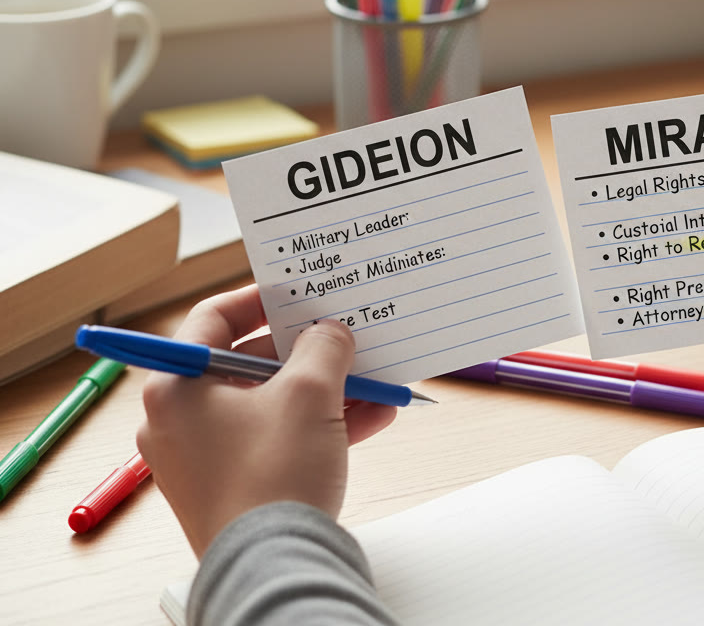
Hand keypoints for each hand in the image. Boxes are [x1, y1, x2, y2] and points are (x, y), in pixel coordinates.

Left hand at [136, 284, 397, 556]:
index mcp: (176, 386)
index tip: (299, 292)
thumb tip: (330, 332)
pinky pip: (278, 439)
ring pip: (270, 404)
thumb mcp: (309, 392)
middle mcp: (180, 420)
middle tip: (345, 335)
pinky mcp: (235, 487)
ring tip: (373, 378)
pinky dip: (319, 425)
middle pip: (248, 363)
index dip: (261, 298)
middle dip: (308, 351)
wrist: (274, 565)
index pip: (213, 318)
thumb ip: (324, 347)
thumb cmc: (274, 476)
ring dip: (325, 389)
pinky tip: (372, 417)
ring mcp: (205, 458)